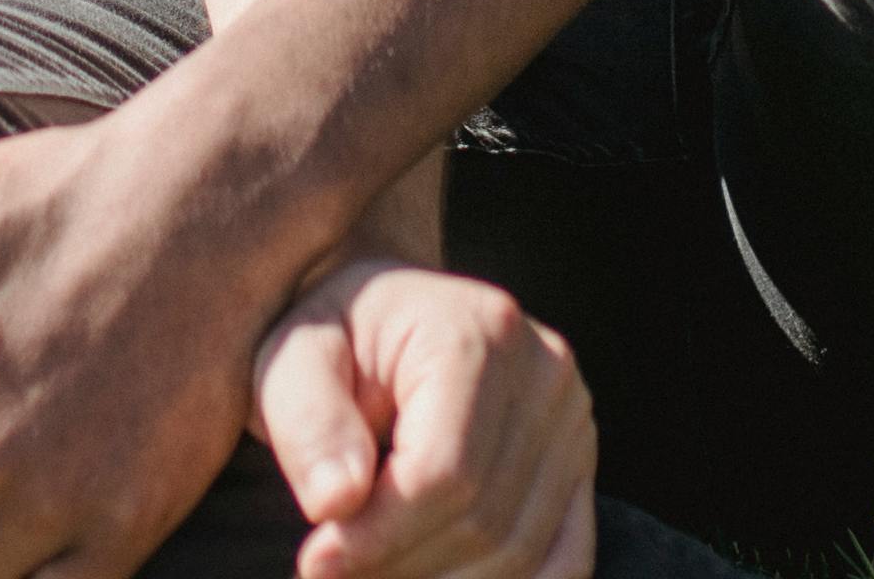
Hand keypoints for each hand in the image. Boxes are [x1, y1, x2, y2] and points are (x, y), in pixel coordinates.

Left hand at [254, 258, 596, 578]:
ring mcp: (573, 420)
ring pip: (521, 551)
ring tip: (375, 573)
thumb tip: (336, 501)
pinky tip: (437, 578)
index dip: (379, 537)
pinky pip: (564, 558)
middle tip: (333, 573)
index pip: (443, 471)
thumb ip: (308, 424)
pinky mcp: (579, 464)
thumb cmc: (336, 342)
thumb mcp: (294, 361)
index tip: (316, 563)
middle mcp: (545, 370)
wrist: (384, 320)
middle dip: (401, 567)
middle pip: (483, 520)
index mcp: (476, 330)